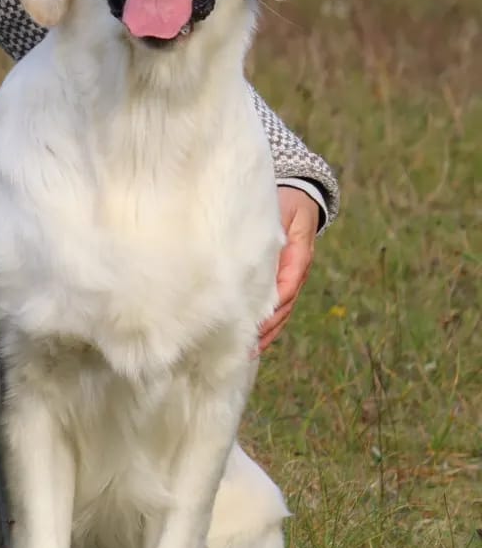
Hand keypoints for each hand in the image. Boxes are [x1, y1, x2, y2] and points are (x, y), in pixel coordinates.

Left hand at [258, 186, 321, 352]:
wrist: (300, 196)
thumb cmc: (286, 201)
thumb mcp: (282, 210)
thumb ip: (274, 227)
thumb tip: (262, 245)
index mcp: (299, 254)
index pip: (288, 282)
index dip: (274, 303)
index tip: (257, 320)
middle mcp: (298, 270)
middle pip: (284, 305)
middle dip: (267, 327)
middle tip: (246, 346)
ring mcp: (292, 277)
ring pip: (282, 311)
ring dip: (267, 332)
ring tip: (248, 352)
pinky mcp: (283, 279)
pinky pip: (277, 306)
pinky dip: (267, 324)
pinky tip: (254, 339)